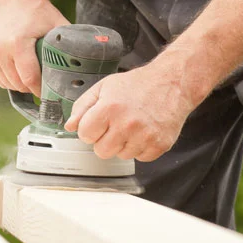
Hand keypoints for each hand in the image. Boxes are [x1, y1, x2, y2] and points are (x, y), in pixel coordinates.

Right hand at [0, 0, 69, 94]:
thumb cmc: (38, 12)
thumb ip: (71, 43)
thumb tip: (91, 60)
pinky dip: (8, 79)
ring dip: (19, 84)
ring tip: (31, 76)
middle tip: (43, 84)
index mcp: (17, 42)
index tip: (51, 93)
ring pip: (6, 83)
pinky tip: (18, 71)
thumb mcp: (57, 25)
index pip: (29, 78)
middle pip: (18, 83)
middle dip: (32, 88)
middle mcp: (0, 48)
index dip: (41, 90)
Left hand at [63, 61, 197, 161]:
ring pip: (121, 156)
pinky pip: (141, 158)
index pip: (85, 135)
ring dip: (123, 144)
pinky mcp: (160, 145)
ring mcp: (145, 136)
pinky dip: (140, 148)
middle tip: (114, 125)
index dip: (89, 129)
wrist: (171, 83)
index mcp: (109, 108)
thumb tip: (70, 126)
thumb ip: (82, 107)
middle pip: (101, 151)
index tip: (97, 123)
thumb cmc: (137, 85)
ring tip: (131, 126)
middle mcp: (127, 124)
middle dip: (104, 140)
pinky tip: (143, 131)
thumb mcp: (104, 87)